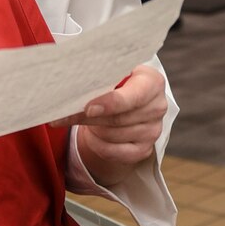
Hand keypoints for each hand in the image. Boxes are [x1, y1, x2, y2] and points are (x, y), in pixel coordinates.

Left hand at [73, 65, 166, 183]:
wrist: (128, 100)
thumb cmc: (117, 82)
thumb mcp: (112, 72)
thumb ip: (99, 76)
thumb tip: (72, 88)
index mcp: (152, 83)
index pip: (133, 97)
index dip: (110, 103)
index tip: (88, 107)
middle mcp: (157, 107)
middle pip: (118, 119)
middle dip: (90, 117)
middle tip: (66, 114)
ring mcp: (153, 131)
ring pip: (113, 136)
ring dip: (93, 129)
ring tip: (85, 119)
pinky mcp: (144, 149)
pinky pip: (114, 153)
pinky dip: (97, 145)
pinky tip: (92, 135)